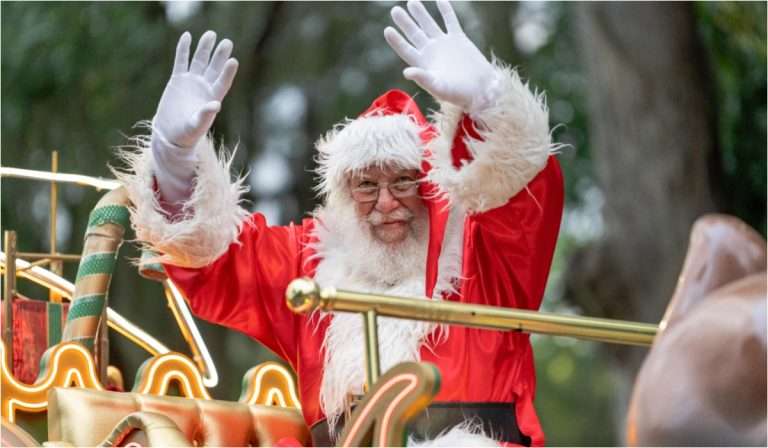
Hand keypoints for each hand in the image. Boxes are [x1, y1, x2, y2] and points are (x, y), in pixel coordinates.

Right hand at [153, 31, 238, 149]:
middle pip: (214, 68)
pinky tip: (187, 36)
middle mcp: (205, 87)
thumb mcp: (196, 125)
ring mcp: (191, 82)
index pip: (223, 82)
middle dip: (220, 55)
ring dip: (204, 48)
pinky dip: (183, 49)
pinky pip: (181, 61)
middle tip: (227, 42)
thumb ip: (205, 115)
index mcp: (213, 98)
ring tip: (210, 34)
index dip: (228, 72)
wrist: (170, 134)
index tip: (233, 61)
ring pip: (199, 61)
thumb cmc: (186, 134)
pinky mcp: (178, 80)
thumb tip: (216, 104)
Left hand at [384, 0, 496, 111]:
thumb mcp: (439, 88)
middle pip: (414, 34)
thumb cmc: (459, 94)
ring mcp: (444, 44)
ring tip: (411, 2)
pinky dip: (446, 11)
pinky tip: (440, 0)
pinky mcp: (459, 39)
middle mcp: (431, 52)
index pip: (406, 50)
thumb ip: (423, 79)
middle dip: (405, 22)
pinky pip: (450, 21)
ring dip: (421, 14)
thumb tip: (406, 72)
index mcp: (423, 64)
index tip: (388, 30)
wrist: (481, 89)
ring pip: (429, 25)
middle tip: (395, 10)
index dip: (397, 40)